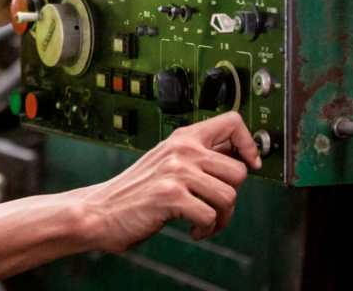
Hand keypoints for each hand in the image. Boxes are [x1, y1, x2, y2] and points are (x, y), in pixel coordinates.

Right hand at [79, 112, 260, 251]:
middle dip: (232, 196)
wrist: (101, 210)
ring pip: (229, 196)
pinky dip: (206, 229)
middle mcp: (181, 150)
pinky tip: (192, 228)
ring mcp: (175, 172)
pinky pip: (210, 216)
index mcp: (183, 138)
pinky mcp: (170, 196)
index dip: (249, 144)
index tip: (251, 164)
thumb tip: (240, 160)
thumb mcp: (168, 162)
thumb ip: (199, 157)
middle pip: (239, 171)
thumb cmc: (137, 191)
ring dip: (221, 218)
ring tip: (203, 220)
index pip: (232, 122)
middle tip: (215, 206)